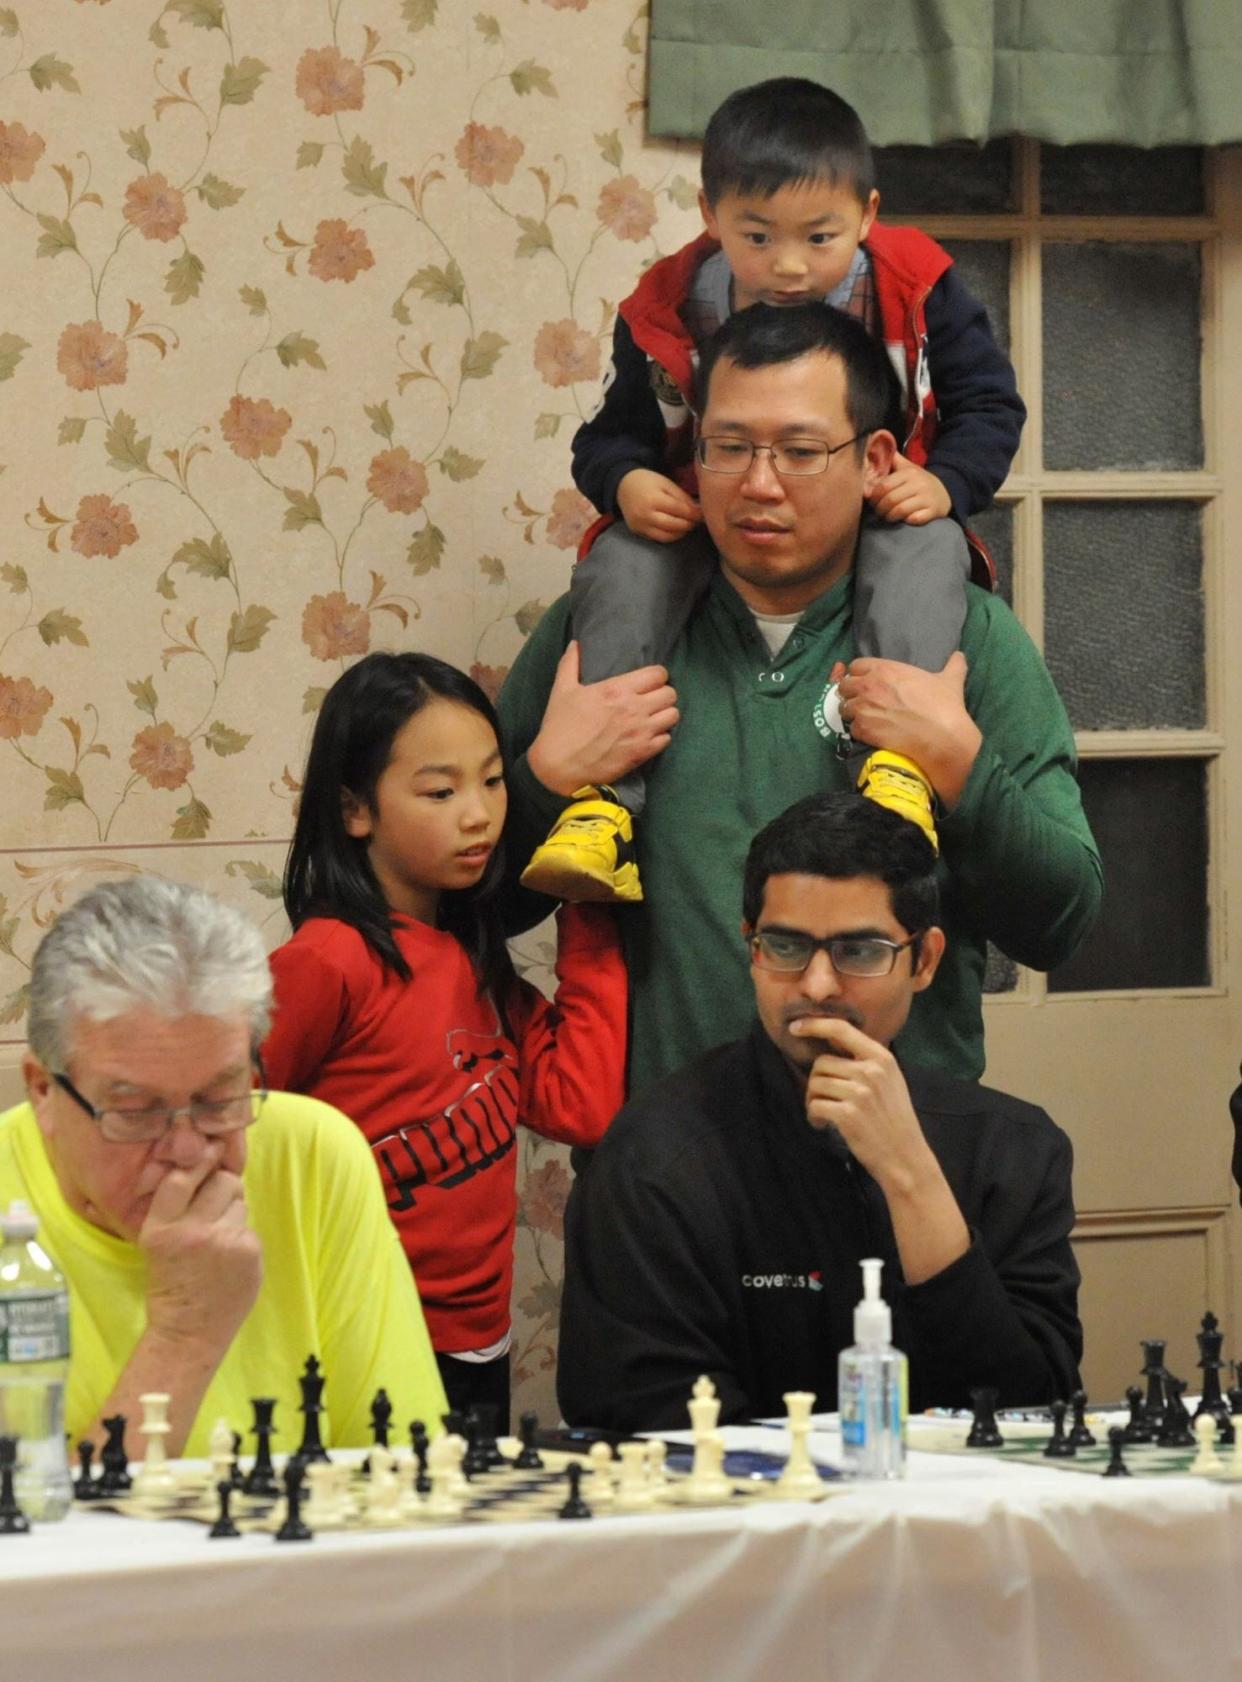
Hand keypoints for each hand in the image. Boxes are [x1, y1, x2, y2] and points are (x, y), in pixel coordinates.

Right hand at [139, 1145, 262, 1357]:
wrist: (188, 1333)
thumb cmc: (170, 1284)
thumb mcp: (155, 1243)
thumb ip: (176, 1207)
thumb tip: (206, 1162)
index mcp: (160, 1228)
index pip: (181, 1177)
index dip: (198, 1161)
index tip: (209, 1151)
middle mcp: (191, 1232)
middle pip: (222, 1181)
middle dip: (222, 1188)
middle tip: (214, 1210)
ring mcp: (223, 1242)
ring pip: (240, 1202)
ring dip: (232, 1214)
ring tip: (217, 1244)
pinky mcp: (248, 1252)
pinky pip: (250, 1227)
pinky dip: (242, 1239)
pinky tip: (229, 1261)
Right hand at [526, 640, 679, 796]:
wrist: (558, 767)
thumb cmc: (559, 727)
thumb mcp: (562, 690)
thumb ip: (571, 664)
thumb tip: (576, 644)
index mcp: (617, 689)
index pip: (658, 674)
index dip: (656, 676)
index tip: (648, 681)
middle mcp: (634, 708)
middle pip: (670, 693)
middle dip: (662, 694)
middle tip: (651, 699)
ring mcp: (641, 732)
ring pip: (673, 715)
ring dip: (665, 714)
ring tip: (654, 716)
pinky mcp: (642, 753)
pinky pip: (667, 739)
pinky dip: (660, 736)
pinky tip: (648, 735)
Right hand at [617, 468, 702, 541]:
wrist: (622, 486)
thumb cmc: (647, 482)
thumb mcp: (666, 484)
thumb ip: (682, 497)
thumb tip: (699, 511)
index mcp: (654, 500)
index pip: (680, 511)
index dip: (695, 514)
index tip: (705, 515)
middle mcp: (646, 515)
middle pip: (675, 526)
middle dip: (689, 524)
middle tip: (698, 521)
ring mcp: (640, 526)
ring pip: (667, 536)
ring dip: (681, 533)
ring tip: (688, 526)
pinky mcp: (637, 532)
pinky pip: (658, 538)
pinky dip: (670, 535)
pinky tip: (676, 529)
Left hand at [797, 1018, 934, 1192]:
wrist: (905, 1156)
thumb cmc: (894, 1119)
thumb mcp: (891, 1080)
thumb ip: (866, 1061)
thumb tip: (830, 1041)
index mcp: (882, 1058)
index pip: (841, 1029)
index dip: (814, 1024)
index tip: (795, 1027)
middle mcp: (871, 1071)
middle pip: (822, 1063)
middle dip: (816, 1081)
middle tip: (823, 1100)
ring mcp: (860, 1092)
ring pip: (815, 1084)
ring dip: (813, 1100)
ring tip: (825, 1114)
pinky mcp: (848, 1114)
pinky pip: (815, 1105)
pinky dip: (814, 1116)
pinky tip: (823, 1124)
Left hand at [830, 650, 980, 806]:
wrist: (942, 737)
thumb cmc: (945, 706)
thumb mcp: (950, 680)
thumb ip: (953, 665)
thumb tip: (959, 655)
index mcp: (885, 669)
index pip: (856, 666)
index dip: (860, 674)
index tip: (867, 682)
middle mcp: (869, 686)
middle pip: (844, 686)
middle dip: (851, 693)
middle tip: (862, 702)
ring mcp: (863, 708)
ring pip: (843, 708)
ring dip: (852, 713)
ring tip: (864, 719)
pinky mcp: (863, 730)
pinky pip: (851, 729)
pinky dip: (859, 732)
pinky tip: (870, 734)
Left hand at [866, 453, 951, 524]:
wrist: (945, 492)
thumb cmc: (919, 482)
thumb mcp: (908, 467)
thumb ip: (892, 459)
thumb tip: (875, 445)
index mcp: (909, 473)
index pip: (884, 486)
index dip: (874, 496)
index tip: (873, 501)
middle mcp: (919, 484)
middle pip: (890, 499)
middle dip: (880, 508)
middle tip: (879, 511)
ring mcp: (927, 498)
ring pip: (900, 510)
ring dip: (890, 516)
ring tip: (888, 516)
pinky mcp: (932, 511)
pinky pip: (914, 519)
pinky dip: (905, 521)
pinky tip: (903, 519)